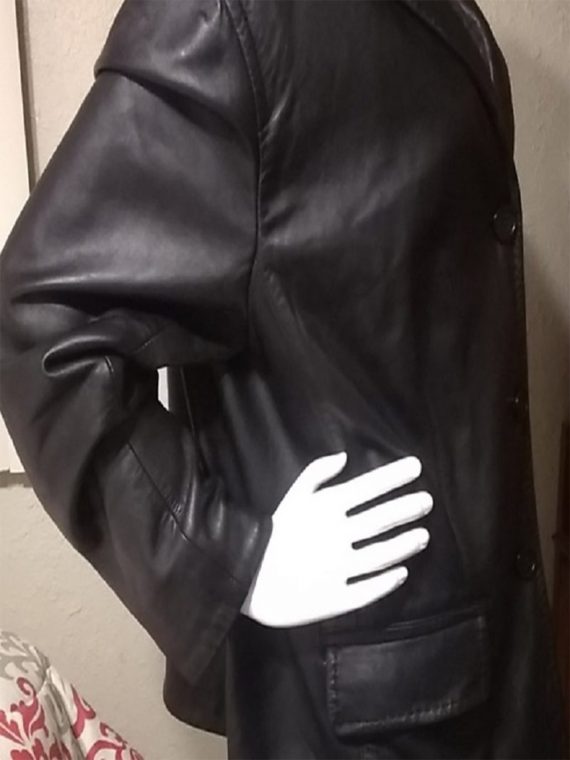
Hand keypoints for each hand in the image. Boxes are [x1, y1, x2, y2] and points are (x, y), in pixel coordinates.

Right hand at [240, 452, 432, 626]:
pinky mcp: (338, 596)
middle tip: (428, 501)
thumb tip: (344, 456)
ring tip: (423, 536)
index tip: (417, 467)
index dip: (395, 476)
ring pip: (383, 553)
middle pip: (382, 518)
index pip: (369, 487)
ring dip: (406, 543)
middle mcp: (338, 535)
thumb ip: (316, 474)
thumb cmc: (273, 533)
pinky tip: (402, 573)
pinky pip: (370, 588)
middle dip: (408, 507)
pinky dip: (388, 580)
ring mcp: (340, 568)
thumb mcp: (291, 496)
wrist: (247, 578)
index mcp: (326, 509)